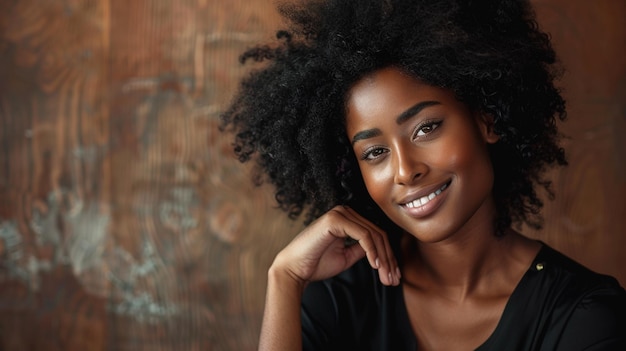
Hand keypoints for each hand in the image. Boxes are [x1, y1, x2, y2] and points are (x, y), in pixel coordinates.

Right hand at [271, 206, 400, 286]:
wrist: (294, 269)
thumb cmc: (316, 264)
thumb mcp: (346, 256)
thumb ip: (362, 250)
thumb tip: (381, 251)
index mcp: (347, 219)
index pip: (375, 234)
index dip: (388, 255)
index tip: (393, 276)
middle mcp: (344, 212)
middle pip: (377, 234)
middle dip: (388, 259)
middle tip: (393, 280)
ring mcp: (339, 213)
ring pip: (373, 234)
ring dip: (383, 258)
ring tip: (386, 276)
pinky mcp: (335, 220)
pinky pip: (362, 235)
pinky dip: (372, 251)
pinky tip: (375, 265)